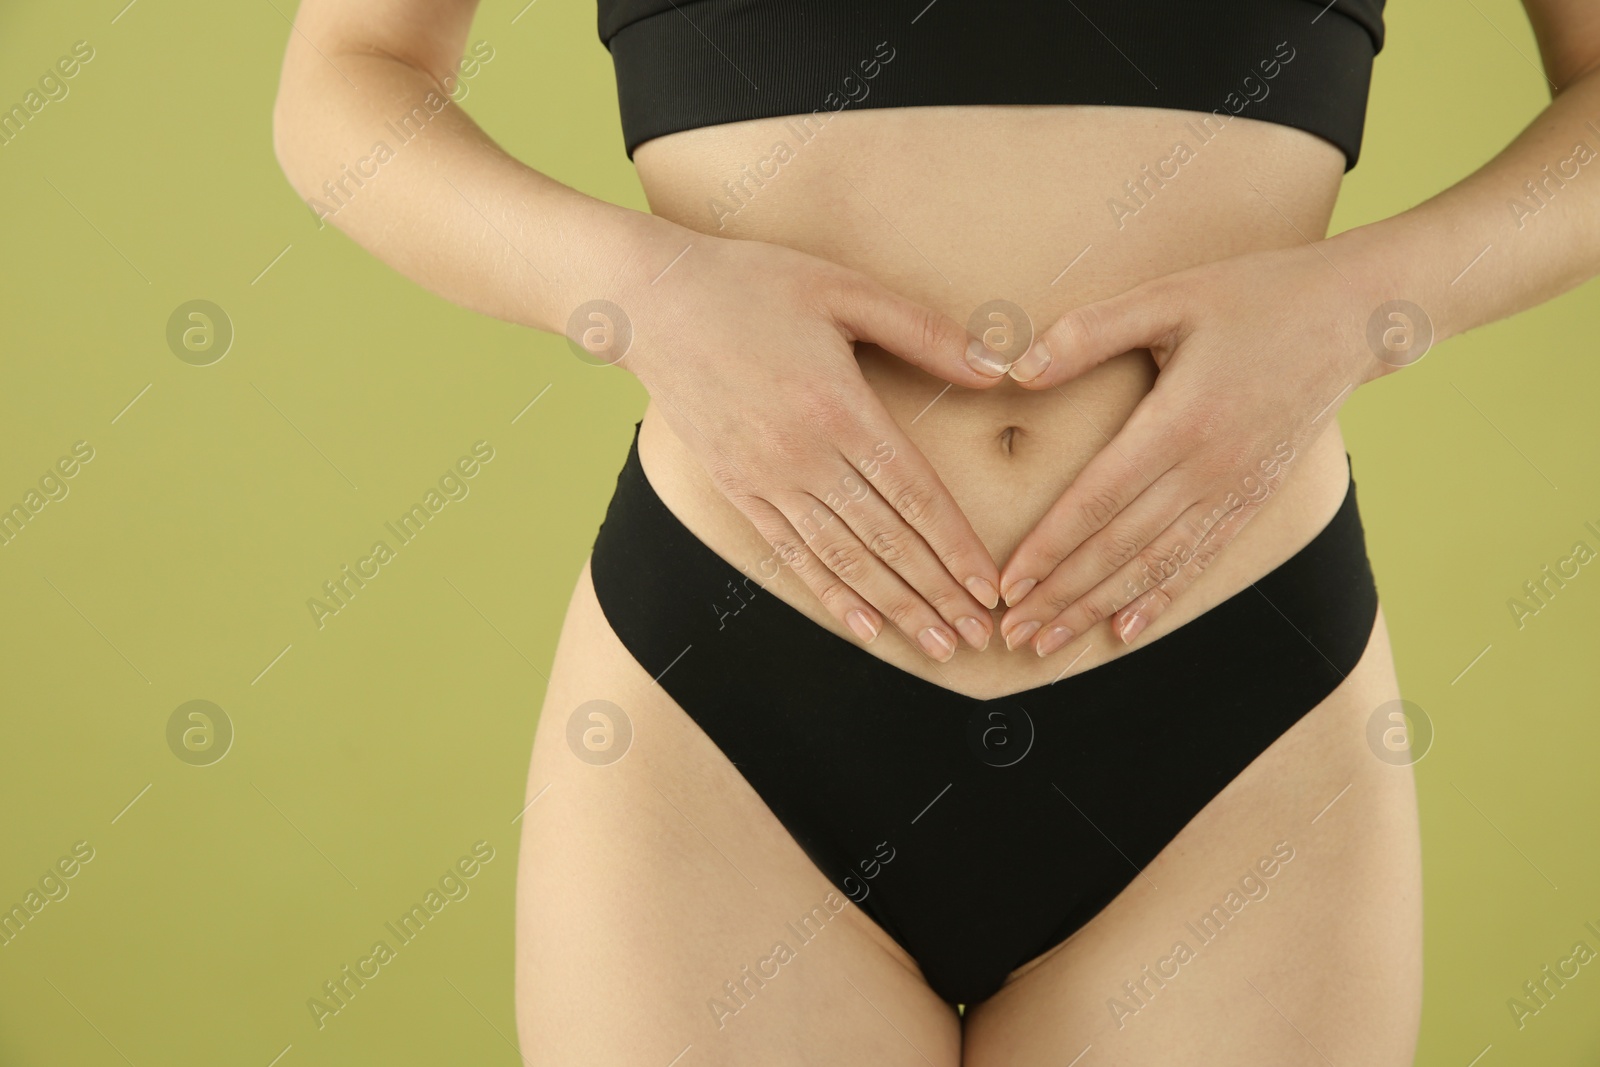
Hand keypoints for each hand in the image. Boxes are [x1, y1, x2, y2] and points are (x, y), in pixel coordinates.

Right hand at [593, 226, 1011, 660]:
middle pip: (887, 539)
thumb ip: (923, 331)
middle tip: (980, 635)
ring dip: (896, 606)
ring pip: (844, 558)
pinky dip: (831, 594)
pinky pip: (791, 554)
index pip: (915, 495)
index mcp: (841, 407)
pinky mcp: (737, 489)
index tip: (991, 587)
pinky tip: (865, 627)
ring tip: (938, 643)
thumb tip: (996, 367)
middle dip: (938, 593)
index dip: (957, 547)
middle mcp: (806, 456)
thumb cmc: (753, 284)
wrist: (653, 302)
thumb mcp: (844, 289)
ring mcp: (768, 479)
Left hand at [994, 242, 1396, 655]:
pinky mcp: (1254, 499)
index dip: (1049, 548)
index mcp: (1179, 422)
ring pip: (1156, 566)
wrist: (1357, 316)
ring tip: (1051, 643)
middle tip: (1013, 633)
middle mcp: (1208, 470)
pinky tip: (1126, 629)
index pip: (1097, 501)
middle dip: (1062, 595)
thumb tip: (1018, 370)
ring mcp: (1235, 491)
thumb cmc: (1256, 296)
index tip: (1008, 585)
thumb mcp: (1170, 297)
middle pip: (1120, 548)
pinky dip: (1160, 598)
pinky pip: (1201, 559)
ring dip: (1098, 608)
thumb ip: (1090, 332)